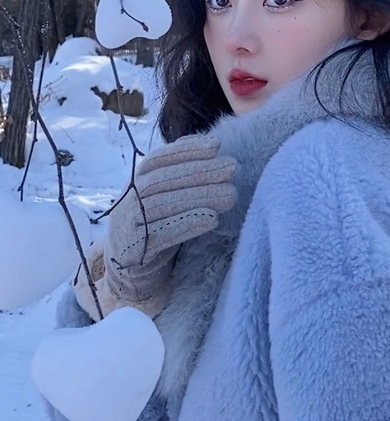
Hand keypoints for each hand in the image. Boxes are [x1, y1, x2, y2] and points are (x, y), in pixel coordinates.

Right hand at [75, 135, 236, 319]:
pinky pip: (159, 235)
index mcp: (135, 185)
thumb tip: (208, 143)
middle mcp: (127, 202)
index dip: (185, 151)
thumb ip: (181, 175)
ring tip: (230, 195)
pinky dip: (186, 224)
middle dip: (199, 171)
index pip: (157, 160)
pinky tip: (212, 219)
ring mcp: (126, 226)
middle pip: (161, 180)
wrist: (132, 277)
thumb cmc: (157, 232)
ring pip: (161, 205)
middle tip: (232, 168)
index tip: (216, 145)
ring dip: (198, 197)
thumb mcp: (167, 200)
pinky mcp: (132, 252)